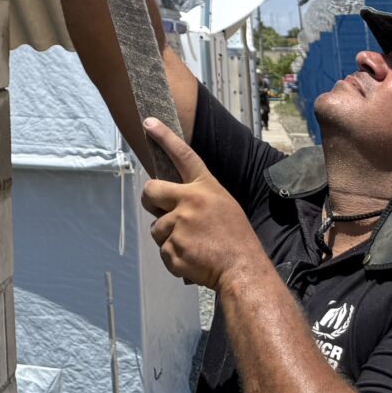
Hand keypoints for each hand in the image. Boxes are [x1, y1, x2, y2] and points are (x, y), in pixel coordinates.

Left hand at [139, 118, 267, 292]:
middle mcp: (189, 202)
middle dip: (151, 200)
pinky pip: (163, 249)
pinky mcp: (173, 248)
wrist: (243, 271)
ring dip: (168, 235)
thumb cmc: (236, 238)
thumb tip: (170, 197)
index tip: (148, 121)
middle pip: (151, 190)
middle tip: (160, 209)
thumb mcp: (223, 206)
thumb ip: (197, 197)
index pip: (183, 155)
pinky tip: (193, 258)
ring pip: (156, 226)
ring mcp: (179, 225)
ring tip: (193, 244)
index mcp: (205, 188)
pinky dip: (174, 256)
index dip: (165, 136)